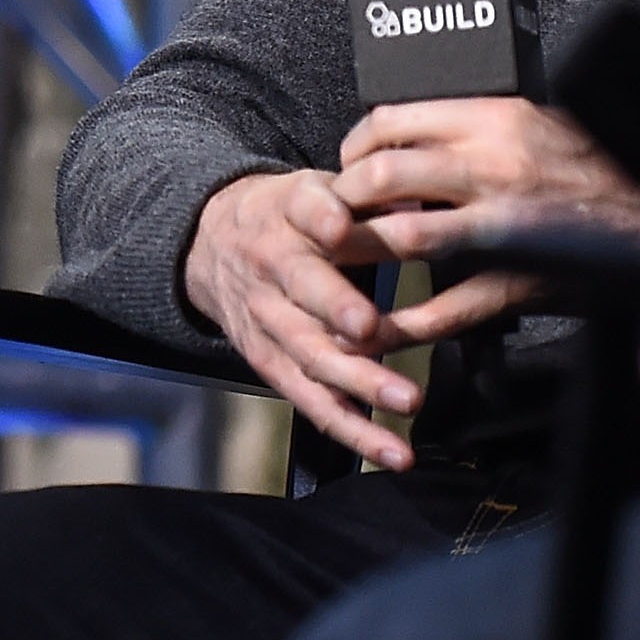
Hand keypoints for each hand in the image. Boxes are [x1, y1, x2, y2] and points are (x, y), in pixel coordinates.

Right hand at [188, 169, 420, 471]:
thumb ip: (366, 193)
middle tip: (371, 328)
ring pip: (310, 353)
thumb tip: (426, 194)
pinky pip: (312, 401)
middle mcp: (272, 264)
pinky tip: (393, 454)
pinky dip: (354, 430)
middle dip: (336, 307)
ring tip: (407, 401)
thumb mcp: (317, 186)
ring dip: (358, 381)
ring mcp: (267, 318)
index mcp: (289, 210)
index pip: (304, 208)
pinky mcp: (270, 363)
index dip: (322, 217)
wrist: (212, 242)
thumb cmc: (292, 214)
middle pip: (303, 288)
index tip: (340, 227)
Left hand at [332, 97, 639, 344]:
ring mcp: (506, 227)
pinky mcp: (519, 280)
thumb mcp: (535, 121)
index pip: (392, 122)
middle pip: (383, 175)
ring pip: (406, 235)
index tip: (346, 163)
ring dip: (361, 252)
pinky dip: (405, 323)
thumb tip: (413, 132)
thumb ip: (474, 126)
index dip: (353, 145)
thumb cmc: (596, 170)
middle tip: (329, 214)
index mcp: (495, 121)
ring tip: (335, 261)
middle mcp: (494, 168)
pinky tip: (378, 329)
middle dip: (343, 198)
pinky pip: (448, 306)